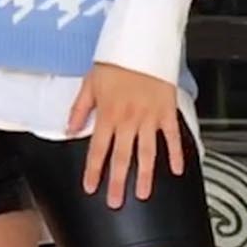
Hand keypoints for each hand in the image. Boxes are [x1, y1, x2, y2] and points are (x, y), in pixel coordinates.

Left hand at [67, 62, 183, 207]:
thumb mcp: (89, 83)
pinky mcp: (167, 112)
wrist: (143, 43)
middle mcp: (128, 120)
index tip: (91, 188)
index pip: (98, 150)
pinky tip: (177, 170)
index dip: (94, 171)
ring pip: (147, 153)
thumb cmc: (115, 62)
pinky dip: (176, 154)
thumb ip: (79, 109)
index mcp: (108, 115)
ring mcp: (150, 118)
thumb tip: (69, 130)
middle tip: (115, 203)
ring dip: (145, 175)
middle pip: (122, 157)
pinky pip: (173, 137)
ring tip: (143, 194)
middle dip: (117, 182)